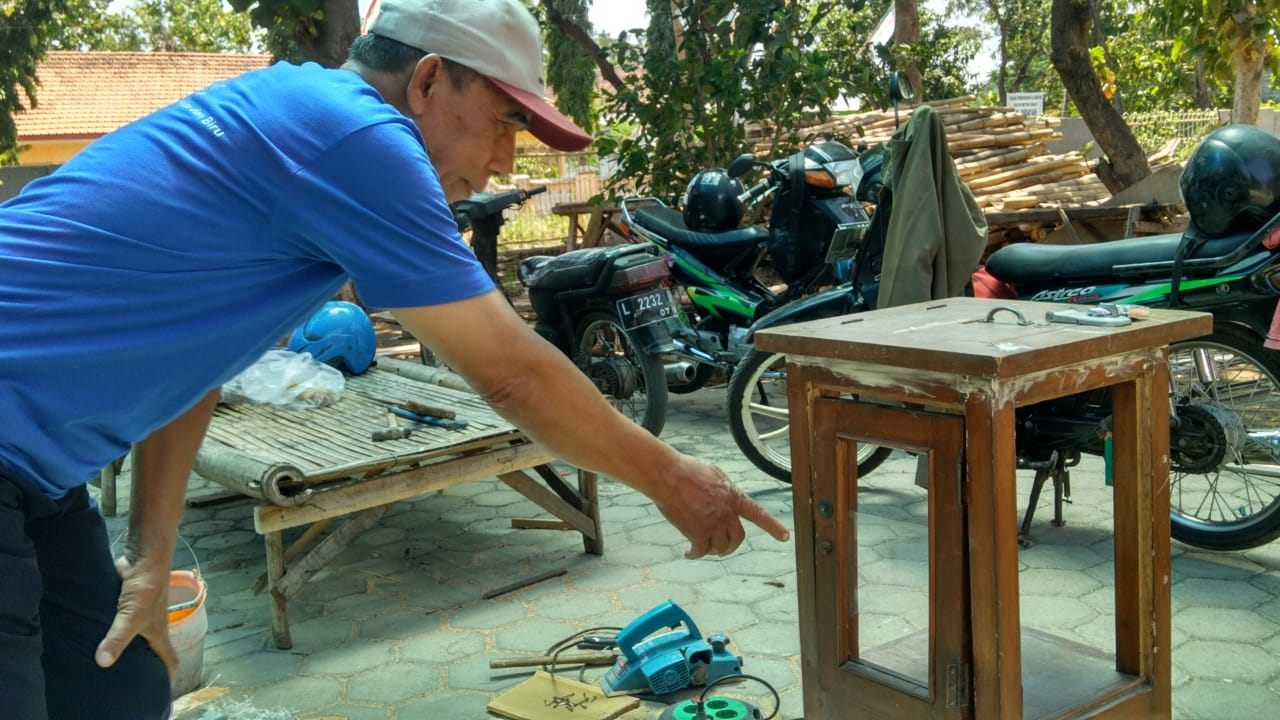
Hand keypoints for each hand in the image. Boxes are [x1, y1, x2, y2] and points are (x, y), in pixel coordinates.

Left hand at [95, 555, 177, 678]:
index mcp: (159, 632)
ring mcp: (139, 613)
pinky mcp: (126, 602)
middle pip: (151, 650)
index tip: (162, 690)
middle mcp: (152, 625)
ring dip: (125, 647)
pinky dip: (111, 630)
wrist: (144, 555)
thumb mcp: (131, 615)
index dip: (168, 675)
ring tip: (110, 661)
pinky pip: (119, 622)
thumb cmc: (147, 587)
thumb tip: (102, 663)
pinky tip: (97, 636)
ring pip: (134, 636)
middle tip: (130, 681)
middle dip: (144, 665)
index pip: (170, 658)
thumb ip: (117, 638)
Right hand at [653, 456, 789, 558]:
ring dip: (713, 550)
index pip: (758, 513)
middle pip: (738, 538)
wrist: (669, 475)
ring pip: (721, 547)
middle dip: (731, 545)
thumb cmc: (687, 470)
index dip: (773, 526)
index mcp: (734, 497)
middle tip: (722, 547)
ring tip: (703, 548)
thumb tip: (726, 498)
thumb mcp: (715, 474)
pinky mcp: (697, 532)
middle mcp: (727, 512)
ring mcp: (713, 523)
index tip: (785, 536)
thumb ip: (725, 489)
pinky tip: (689, 553)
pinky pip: (701, 551)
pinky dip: (695, 554)